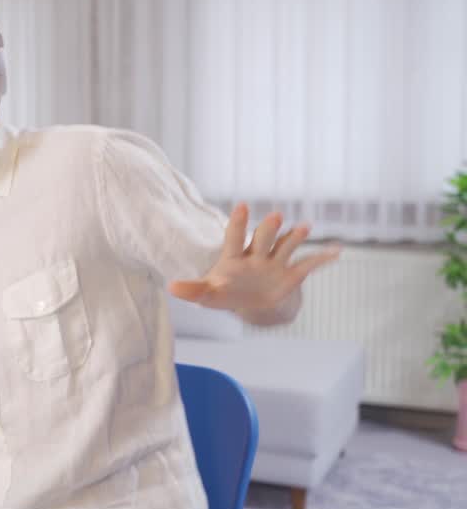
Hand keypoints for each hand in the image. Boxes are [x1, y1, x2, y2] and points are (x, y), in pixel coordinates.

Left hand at [169, 203, 341, 319]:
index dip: (239, 223)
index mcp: (234, 257)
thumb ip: (193, 289)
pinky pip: (308, 264)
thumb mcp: (208, 295)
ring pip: (286, 246)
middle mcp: (256, 255)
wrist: (252, 303)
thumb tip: (171, 287)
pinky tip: (336, 250)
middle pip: (262, 238)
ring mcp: (275, 263)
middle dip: (268, 229)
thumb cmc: (226, 293)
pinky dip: (322, 258)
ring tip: (305, 226)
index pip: (235, 237)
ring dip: (295, 237)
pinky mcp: (291, 274)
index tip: (243, 205)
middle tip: (275, 216)